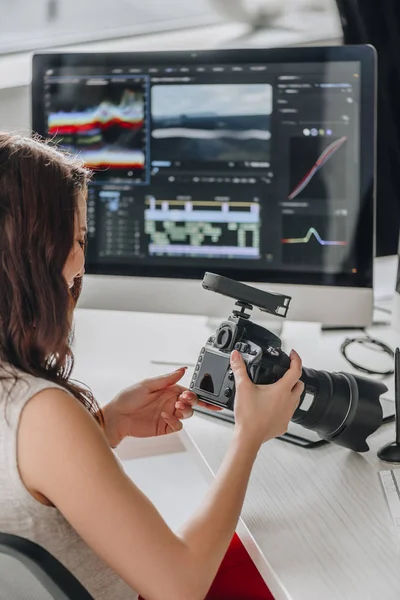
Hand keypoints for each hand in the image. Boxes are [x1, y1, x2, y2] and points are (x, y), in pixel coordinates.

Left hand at [101, 368, 220, 446]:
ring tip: (177, 406)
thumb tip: (182, 370)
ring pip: (187, 414)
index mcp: (167, 390)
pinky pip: (177, 426)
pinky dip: (175, 421)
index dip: (192, 392)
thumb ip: (166, 379)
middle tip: (185, 399)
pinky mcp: (164, 427)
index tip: (189, 393)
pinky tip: (166, 416)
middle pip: (190, 403)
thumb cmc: (127, 398)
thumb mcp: (147, 384)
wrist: (116, 417)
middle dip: (192, 401)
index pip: (187, 390)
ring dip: (186, 410)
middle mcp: (169, 402)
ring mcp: (168, 415)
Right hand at [231, 349, 303, 449]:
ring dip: (290, 392)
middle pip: (299, 384)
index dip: (296, 359)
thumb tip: (236, 356)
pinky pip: (288, 413)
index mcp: (282, 390)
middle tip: (285, 373)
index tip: (293, 354)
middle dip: (294, 377)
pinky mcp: (284, 425)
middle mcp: (289, 402)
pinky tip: (272, 407)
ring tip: (277, 389)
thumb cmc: (248, 415)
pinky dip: (283, 407)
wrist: (248, 437)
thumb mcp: (242, 387)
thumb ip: (239, 369)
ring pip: (295, 399)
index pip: (296, 370)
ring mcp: (288, 414)